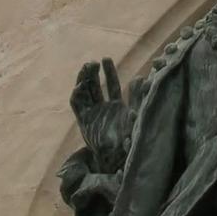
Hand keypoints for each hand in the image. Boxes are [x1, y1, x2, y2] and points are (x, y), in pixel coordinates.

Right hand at [69, 59, 145, 173]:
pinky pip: (77, 106)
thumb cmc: (130, 138)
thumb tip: (140, 77)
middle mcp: (102, 109)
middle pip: (95, 86)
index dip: (109, 72)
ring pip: (85, 93)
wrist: (119, 157)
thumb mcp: (136, 113)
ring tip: (86, 68)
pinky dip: (76, 96)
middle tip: (93, 61)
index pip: (112, 85)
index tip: (106, 59)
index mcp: (116, 106)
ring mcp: (92, 114)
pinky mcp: (83, 122)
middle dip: (93, 73)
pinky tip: (79, 85)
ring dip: (83, 80)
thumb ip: (138, 97)